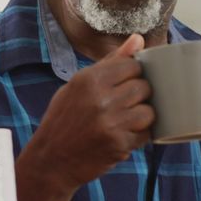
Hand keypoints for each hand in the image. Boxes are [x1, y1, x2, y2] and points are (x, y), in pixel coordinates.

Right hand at [24, 34, 153, 190]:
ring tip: (126, 121)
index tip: (125, 83)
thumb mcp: (78, 85)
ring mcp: (111, 123)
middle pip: (144, 87)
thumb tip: (138, 39)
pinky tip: (123, 135)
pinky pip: (145, 134)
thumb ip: (110, 62)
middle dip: (139, 95)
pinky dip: (139, 135)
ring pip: (149, 111)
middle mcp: (100, 99)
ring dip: (142, 116)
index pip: (132, 65)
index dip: (134, 74)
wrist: (51, 161)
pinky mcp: (119, 144)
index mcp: (89, 79)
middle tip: (124, 105)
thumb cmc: (63, 120)